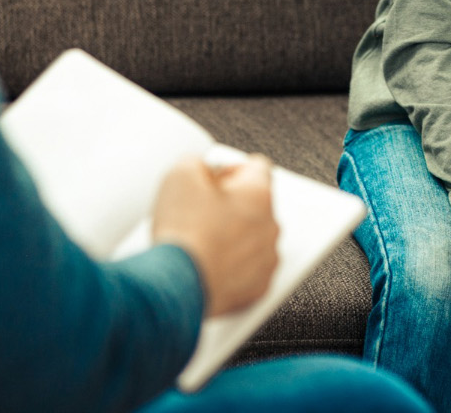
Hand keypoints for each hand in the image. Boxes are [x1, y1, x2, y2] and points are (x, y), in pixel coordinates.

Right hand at [150, 154, 278, 316]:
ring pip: (253, 238)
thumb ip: (197, 162)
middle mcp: (271, 226)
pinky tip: (208, 263)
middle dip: (231, 204)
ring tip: (201, 240)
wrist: (179, 285)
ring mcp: (267, 260)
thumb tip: (200, 167)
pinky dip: (233, 265)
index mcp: (259, 194)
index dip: (230, 169)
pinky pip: (249, 268)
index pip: (257, 166)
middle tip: (201, 211)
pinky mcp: (257, 288)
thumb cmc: (184, 234)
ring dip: (233, 235)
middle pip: (256, 204)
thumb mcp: (180, 174)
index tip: (213, 178)